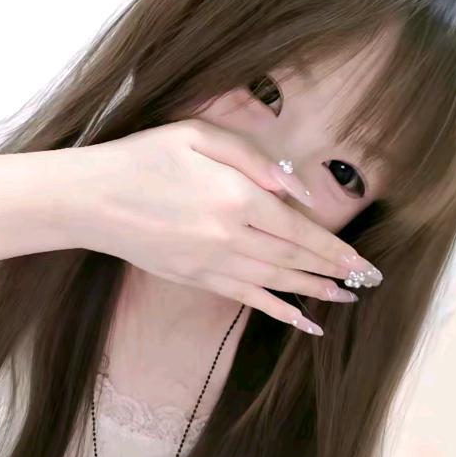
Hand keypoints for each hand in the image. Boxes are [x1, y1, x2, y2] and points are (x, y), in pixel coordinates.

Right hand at [56, 119, 382, 335]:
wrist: (92, 198)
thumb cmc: (142, 158)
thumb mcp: (197, 134)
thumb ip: (252, 158)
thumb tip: (295, 189)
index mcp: (236, 197)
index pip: (299, 228)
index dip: (333, 246)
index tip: (361, 261)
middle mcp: (231, 237)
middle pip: (293, 258)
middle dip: (332, 270)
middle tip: (364, 282)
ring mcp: (212, 264)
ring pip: (275, 282)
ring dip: (312, 291)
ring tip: (342, 299)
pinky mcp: (195, 279)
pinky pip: (245, 299)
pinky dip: (277, 311)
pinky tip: (301, 322)